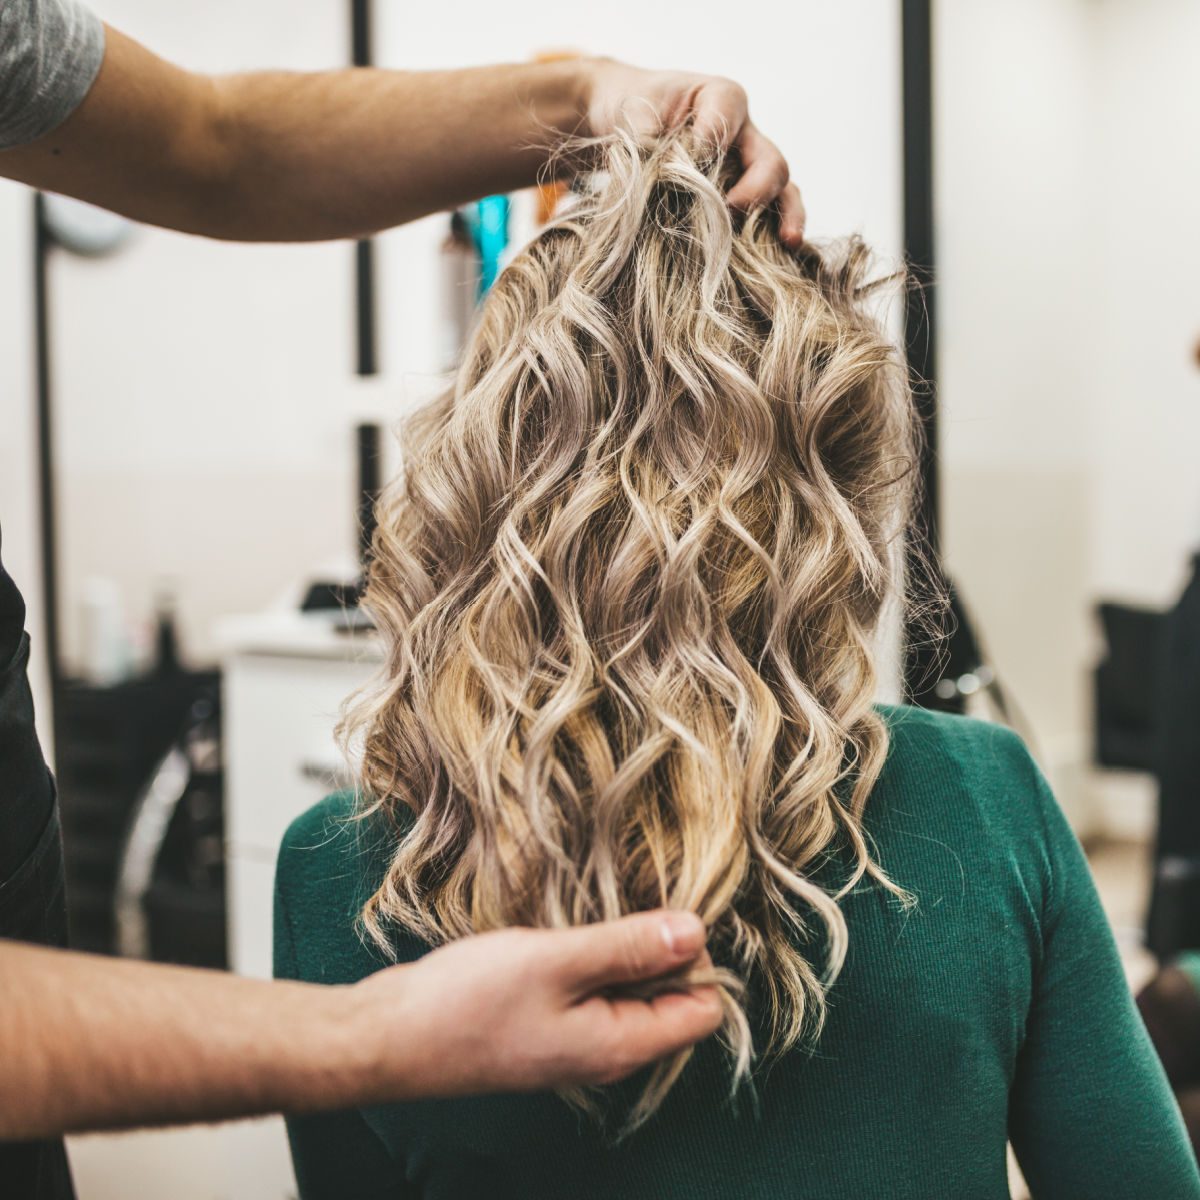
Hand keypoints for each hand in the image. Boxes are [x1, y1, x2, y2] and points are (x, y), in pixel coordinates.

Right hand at [349, 911, 721, 1099]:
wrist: (388, 1037)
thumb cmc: (468, 1003)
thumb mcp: (557, 961)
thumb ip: (630, 947)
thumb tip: (698, 931)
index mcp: (620, 1046)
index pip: (703, 1011)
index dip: (697, 958)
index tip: (670, 910)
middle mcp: (605, 1052)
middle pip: (669, 998)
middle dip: (660, 947)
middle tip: (630, 898)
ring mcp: (572, 1040)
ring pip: (626, 988)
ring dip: (619, 948)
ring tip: (594, 907)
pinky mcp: (544, 1024)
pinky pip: (590, 988)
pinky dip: (588, 956)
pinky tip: (566, 926)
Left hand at [582, 59, 805, 247]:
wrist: (629, 119)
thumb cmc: (637, 108)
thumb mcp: (635, 111)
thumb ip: (647, 136)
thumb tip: (665, 174)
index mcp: (721, 98)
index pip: (726, 119)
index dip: (708, 144)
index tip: (677, 165)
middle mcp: (744, 133)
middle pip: (769, 160)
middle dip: (756, 189)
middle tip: (730, 211)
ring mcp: (747, 167)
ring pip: (781, 189)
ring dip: (786, 215)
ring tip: (787, 240)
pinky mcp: (741, 195)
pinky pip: (768, 213)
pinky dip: (773, 232)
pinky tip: (779, 252)